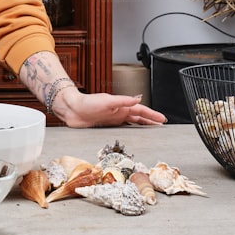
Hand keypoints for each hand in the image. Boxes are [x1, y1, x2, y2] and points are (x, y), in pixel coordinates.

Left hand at [52, 90, 166, 127]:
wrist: (71, 109)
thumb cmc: (87, 103)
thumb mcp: (107, 101)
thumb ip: (123, 101)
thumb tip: (138, 98)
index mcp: (121, 106)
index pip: (141, 110)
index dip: (152, 115)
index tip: (163, 119)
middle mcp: (118, 112)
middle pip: (138, 117)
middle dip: (150, 120)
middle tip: (161, 125)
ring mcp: (113, 118)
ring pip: (132, 123)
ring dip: (142, 126)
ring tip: (152, 130)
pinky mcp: (106, 125)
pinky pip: (122, 128)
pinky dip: (130, 131)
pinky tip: (133, 135)